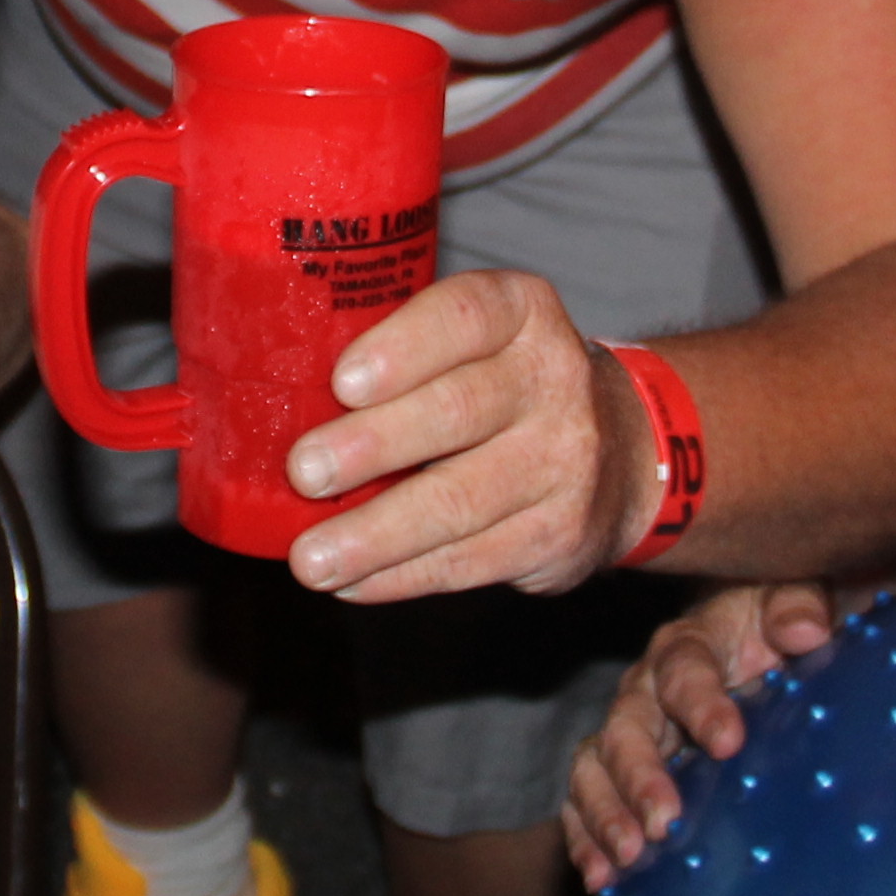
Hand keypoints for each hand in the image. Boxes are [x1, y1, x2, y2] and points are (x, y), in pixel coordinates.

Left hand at [283, 269, 637, 600]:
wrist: (621, 453)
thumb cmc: (503, 385)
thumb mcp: (476, 340)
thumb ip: (400, 352)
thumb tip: (274, 397)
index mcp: (522, 312)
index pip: (464, 316)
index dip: (402, 348)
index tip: (341, 383)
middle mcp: (554, 379)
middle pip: (458, 412)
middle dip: (372, 446)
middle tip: (303, 473)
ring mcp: (565, 460)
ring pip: (460, 501)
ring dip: (375, 536)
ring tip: (310, 559)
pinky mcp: (560, 533)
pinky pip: (469, 560)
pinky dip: (401, 576)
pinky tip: (352, 583)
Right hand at [564, 580, 839, 884]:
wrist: (757, 649)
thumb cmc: (779, 630)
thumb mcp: (798, 601)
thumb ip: (800, 606)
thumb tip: (806, 630)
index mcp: (691, 644)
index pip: (685, 669)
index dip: (702, 704)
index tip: (729, 742)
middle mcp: (645, 689)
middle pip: (626, 728)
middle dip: (640, 776)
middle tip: (665, 822)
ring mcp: (627, 734)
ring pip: (593, 767)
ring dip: (605, 813)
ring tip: (628, 858)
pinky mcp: (617, 774)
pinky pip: (585, 802)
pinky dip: (586, 839)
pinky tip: (601, 879)